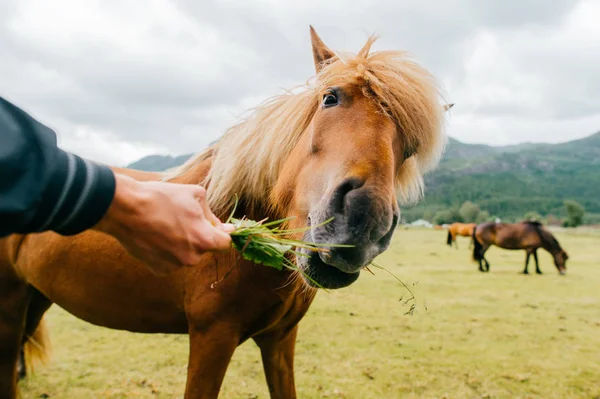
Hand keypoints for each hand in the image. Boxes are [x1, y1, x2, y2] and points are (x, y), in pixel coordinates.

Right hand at [94, 174, 233, 274]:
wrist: (125, 208)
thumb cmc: (161, 197)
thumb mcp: (195, 195)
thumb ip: (212, 214)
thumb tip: (223, 227)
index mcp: (204, 240)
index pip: (226, 244)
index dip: (223, 234)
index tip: (217, 228)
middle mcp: (192, 258)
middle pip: (204, 248)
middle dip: (199, 236)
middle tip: (182, 219)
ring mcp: (174, 266)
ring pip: (187, 255)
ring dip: (182, 244)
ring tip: (165, 225)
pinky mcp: (158, 270)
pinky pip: (171, 261)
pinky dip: (167, 251)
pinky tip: (155, 236)